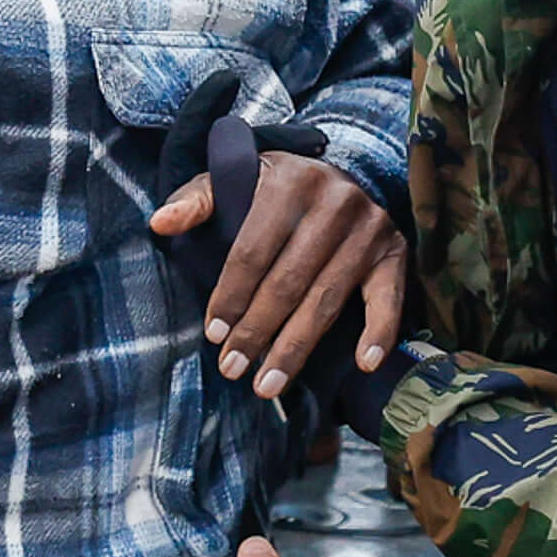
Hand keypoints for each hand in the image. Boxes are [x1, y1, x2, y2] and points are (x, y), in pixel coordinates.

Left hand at [149, 152, 407, 399]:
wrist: (346, 171)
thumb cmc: (277, 186)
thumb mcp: (237, 177)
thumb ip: (198, 199)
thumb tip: (160, 224)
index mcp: (290, 181)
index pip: (253, 250)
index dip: (231, 295)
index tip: (213, 335)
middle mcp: (335, 202)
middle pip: (288, 281)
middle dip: (257, 331)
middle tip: (233, 370)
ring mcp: (370, 228)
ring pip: (327, 299)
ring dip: (296, 348)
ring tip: (268, 385)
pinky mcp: (395, 251)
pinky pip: (389, 298)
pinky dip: (380, 332)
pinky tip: (362, 364)